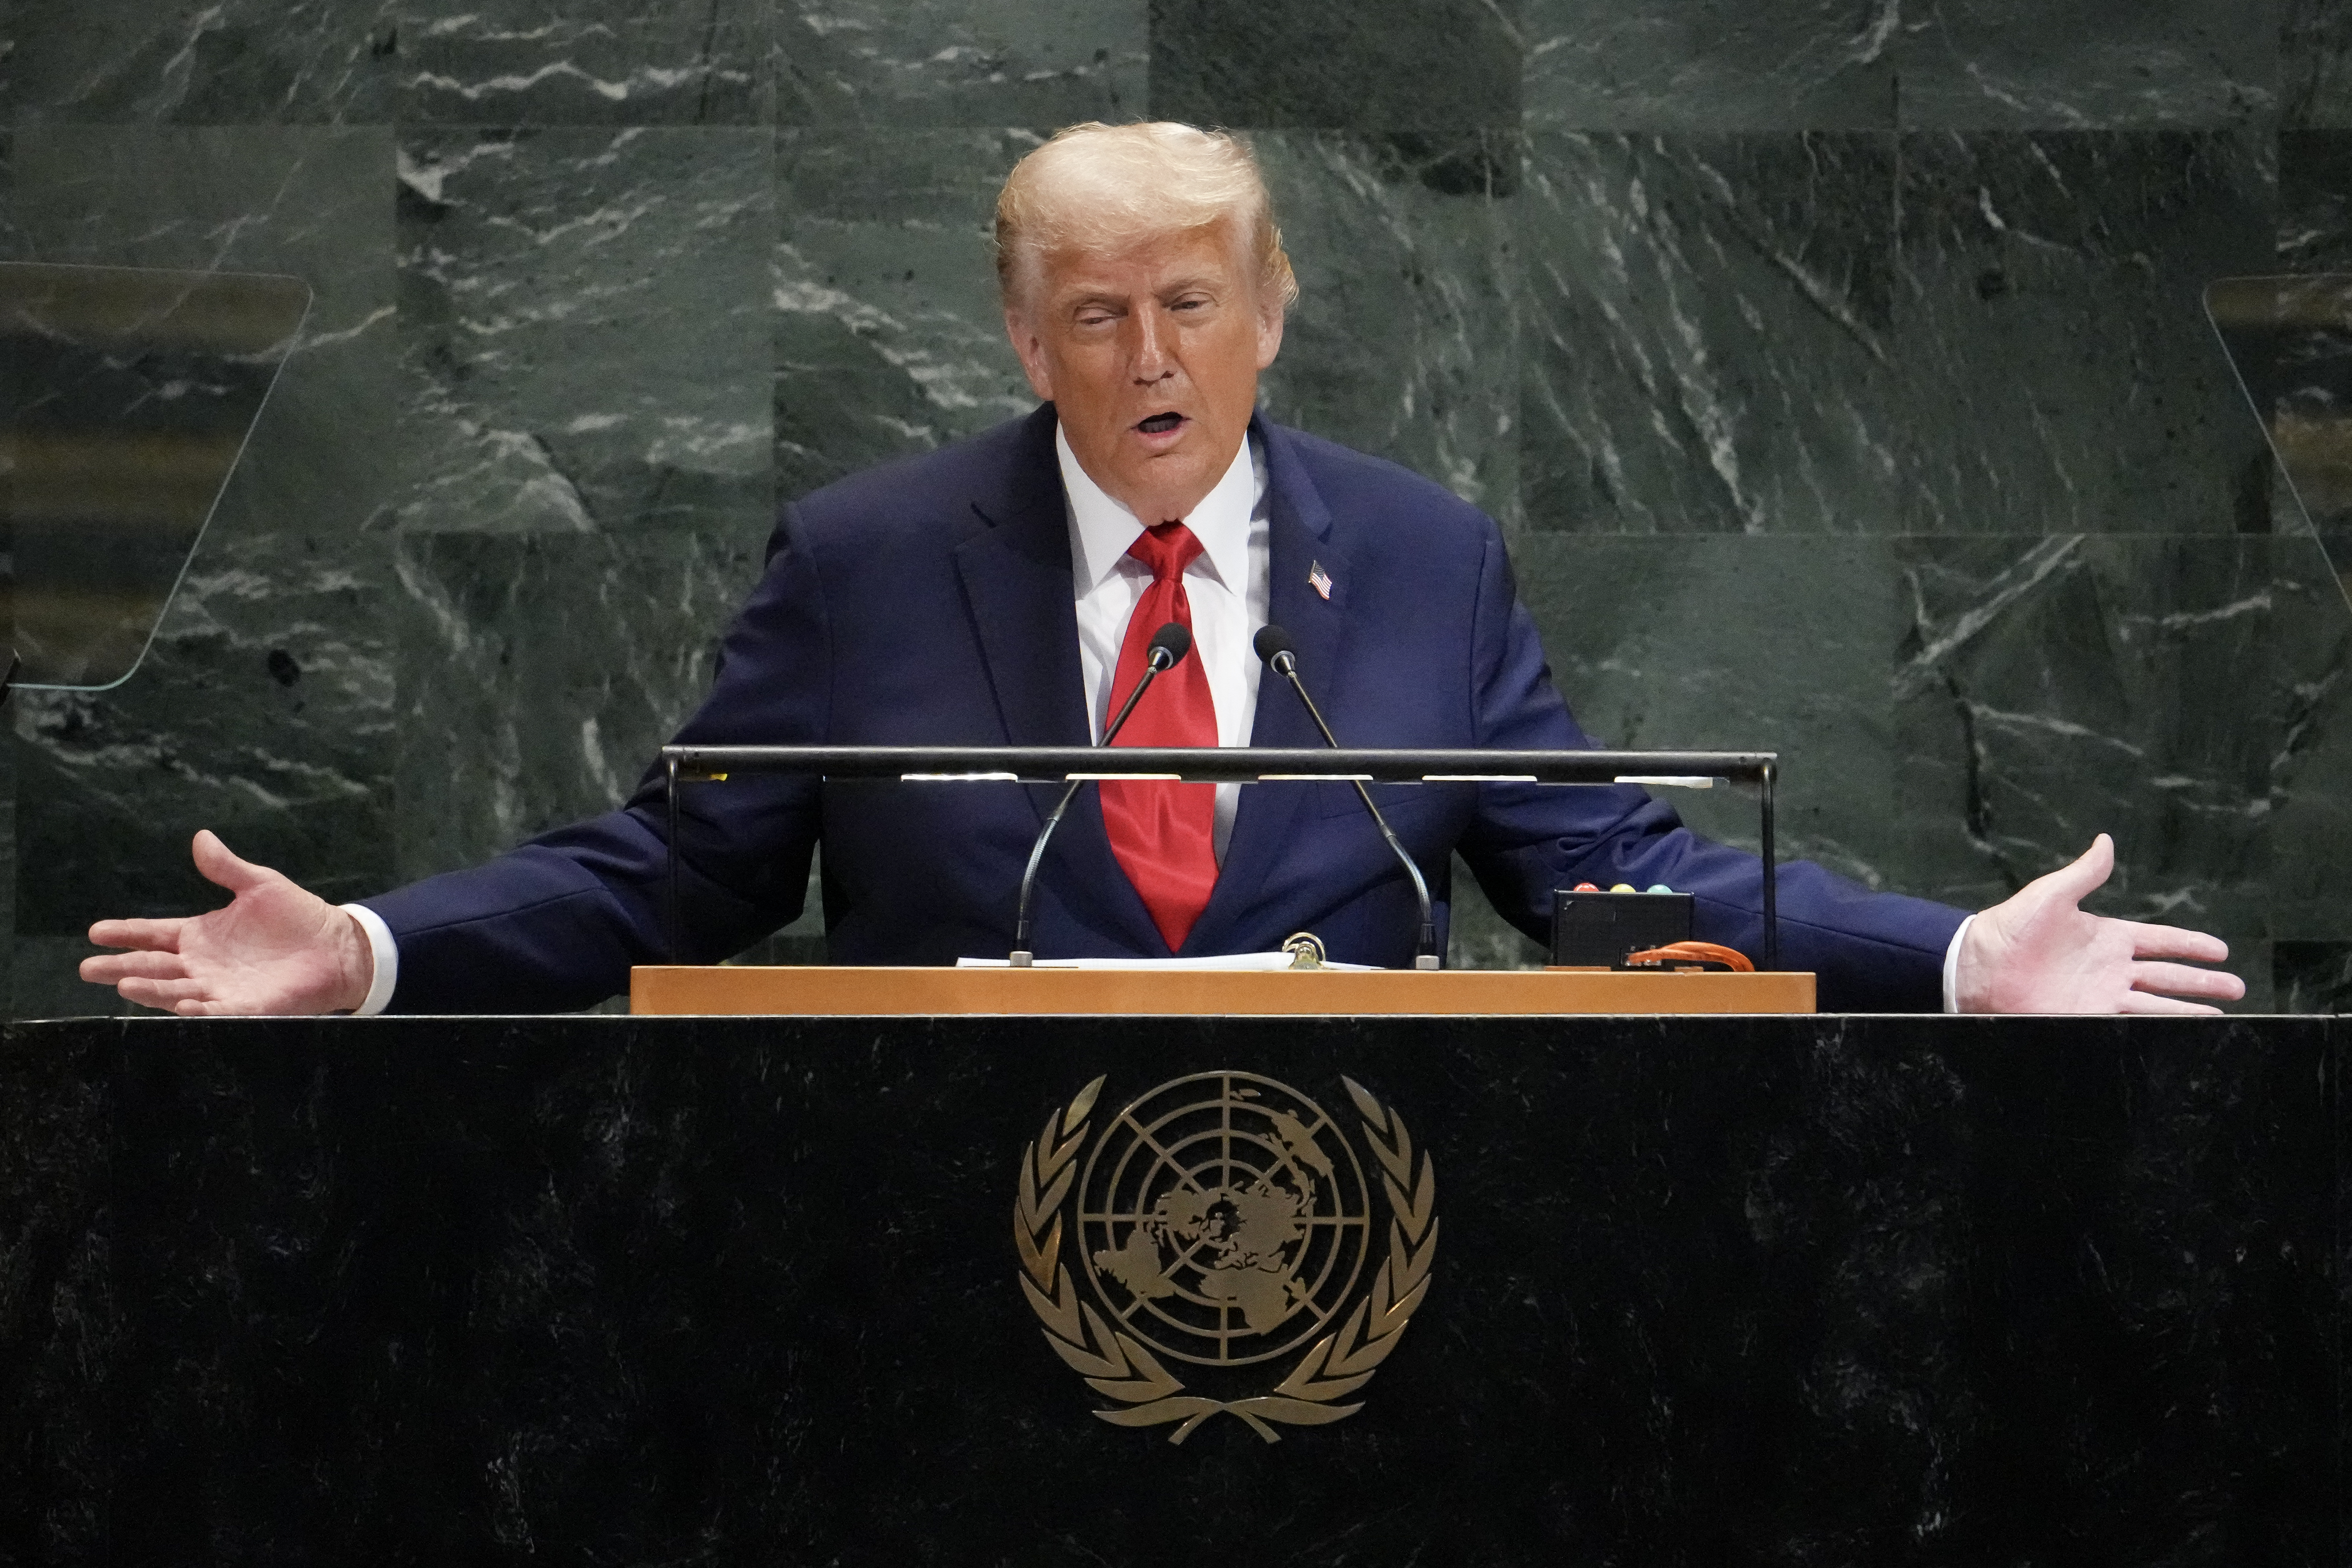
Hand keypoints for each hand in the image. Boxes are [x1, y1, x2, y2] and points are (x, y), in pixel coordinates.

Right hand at [80, 830, 374, 1015]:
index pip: (154, 934)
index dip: (126, 933)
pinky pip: (217, 1010)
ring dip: (151, 989)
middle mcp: (202, 965)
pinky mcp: (246, 1006)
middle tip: (89, 968)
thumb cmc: (298, 917)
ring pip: (176, 990)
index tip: (96, 932)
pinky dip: (198, 1008)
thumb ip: (227, 868)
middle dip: (121, 967)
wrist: (337, 946)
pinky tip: (182, 1003)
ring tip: (124, 984)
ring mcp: (221, 987)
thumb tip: (201, 837)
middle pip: (154, 966)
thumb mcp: (259, 885)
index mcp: (200, 935)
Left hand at [1953, 834, 2245, 1013]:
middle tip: (2236, 989)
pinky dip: (2158, 1028)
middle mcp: (2110, 968)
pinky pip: (2131, 1023)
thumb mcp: (2051, 895)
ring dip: (2189, 1009)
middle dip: (2203, 982)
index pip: (2160, 941)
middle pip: (2168, 975)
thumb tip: (2105, 840)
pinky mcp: (2088, 1017)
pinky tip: (2180, 1033)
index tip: (2220, 950)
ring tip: (2221, 1016)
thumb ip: (2083, 873)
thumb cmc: (2010, 927)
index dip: (2190, 945)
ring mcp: (2101, 995)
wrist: (1979, 965)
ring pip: (2158, 1004)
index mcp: (2107, 936)